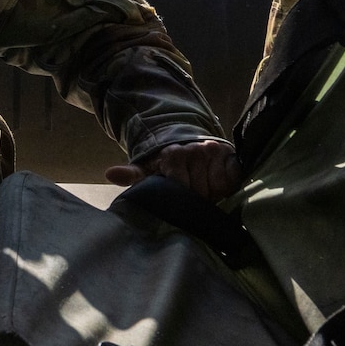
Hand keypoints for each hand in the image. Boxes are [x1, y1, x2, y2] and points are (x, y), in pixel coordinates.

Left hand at [106, 138, 241, 201]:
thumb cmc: (166, 164)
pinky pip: (234, 179)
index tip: (179, 202)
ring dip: (214, 194)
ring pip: (219, 187)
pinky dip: (228, 186)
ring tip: (205, 191)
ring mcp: (214, 151)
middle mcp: (194, 150)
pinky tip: (218, 183)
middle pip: (201, 192)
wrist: (188, 144)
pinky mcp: (230, 153)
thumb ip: (132, 174)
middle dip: (198, 200)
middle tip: (193, 198)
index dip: (181, 200)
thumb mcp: (148, 169)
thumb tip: (110, 174)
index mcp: (172, 155)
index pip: (181, 189)